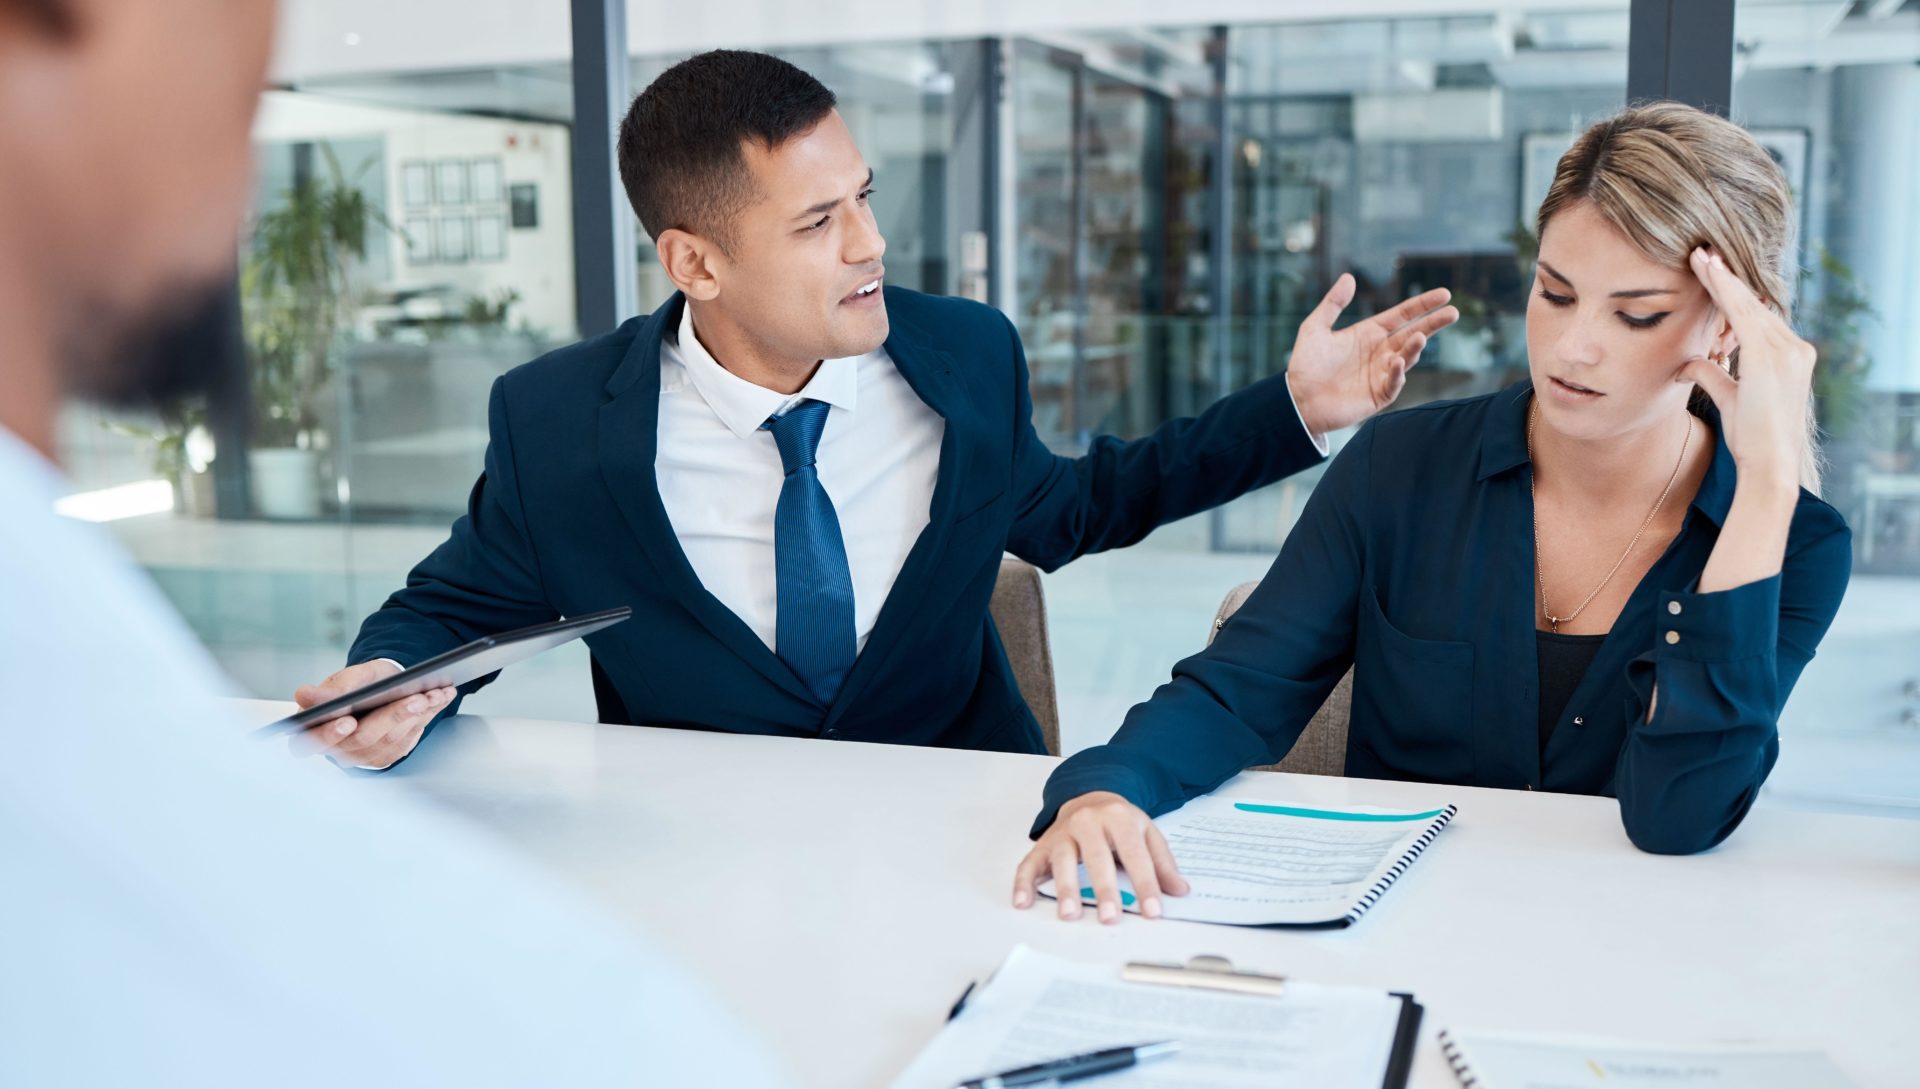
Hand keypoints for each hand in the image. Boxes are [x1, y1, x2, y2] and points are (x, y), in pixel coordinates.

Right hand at [291, 660, 454, 769]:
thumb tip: (303, 694)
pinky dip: (426, 716)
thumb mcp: (348, 679)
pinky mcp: (386, 756)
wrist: (382, 688)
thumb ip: (332, 689)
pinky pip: (408, 740)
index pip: (311, 741)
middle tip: (415, 700)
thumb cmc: (358, 684)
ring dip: (416, 715)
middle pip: (362, 738)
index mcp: (313, 729)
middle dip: (392, 716)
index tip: (347, 721)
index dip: (329, 733)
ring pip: (391, 740)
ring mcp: (363, 756)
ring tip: (434, 694)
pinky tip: (440, 698)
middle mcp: (336, 748)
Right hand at [1011, 791, 1188, 923]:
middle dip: (1104, 889)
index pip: (1135, 855)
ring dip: (1066, 888)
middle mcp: (1088, 822)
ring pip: (1063, 860)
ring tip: (1070, 914)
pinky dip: (1023, 883)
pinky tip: (1023, 902)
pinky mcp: (1043, 844)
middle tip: (1111, 917)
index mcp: (1119, 818)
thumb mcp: (1147, 833)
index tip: (1153, 911)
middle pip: (1097, 857)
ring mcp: (1063, 832)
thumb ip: (1163, 862)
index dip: (1145, 884)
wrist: (1089, 796)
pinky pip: (1030, 863)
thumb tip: (1179, 891)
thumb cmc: (1119, 822)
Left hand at [1285, 275, 1458, 435]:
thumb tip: (1349, 277)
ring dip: (1414, 347)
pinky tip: (1397, 361)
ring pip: (1406, 357)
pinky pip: (1393, 383)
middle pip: (1413, 333)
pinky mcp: (1378, 395)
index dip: (1423, 305)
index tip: (1444, 294)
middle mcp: (1380, 352)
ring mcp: (1382, 373)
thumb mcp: (1315, 328)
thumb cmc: (1305, 365)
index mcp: (1370, 333)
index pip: (1402, 315)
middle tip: (1453, 312)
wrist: (1297, 401)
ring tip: (1419, 337)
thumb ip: (1333, 304)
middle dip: (1433, 324)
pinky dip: (1397, 373)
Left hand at [1679, 247, 1813, 492]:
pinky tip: (1710, 276)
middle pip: (1753, 305)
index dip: (1732, 293)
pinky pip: (1744, 317)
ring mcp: (1788, 351)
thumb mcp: (1729, 397)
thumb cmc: (1751, 437)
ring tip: (1700, 257)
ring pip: (1748, 306)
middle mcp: (1793, 348)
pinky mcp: (1773, 357)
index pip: (1755, 317)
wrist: (1769, 463)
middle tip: (1702, 252)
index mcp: (1788, 356)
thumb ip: (1712, 373)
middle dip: (1726, 279)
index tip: (1713, 271)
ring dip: (1722, 280)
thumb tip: (1688, 362)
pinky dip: (1726, 295)